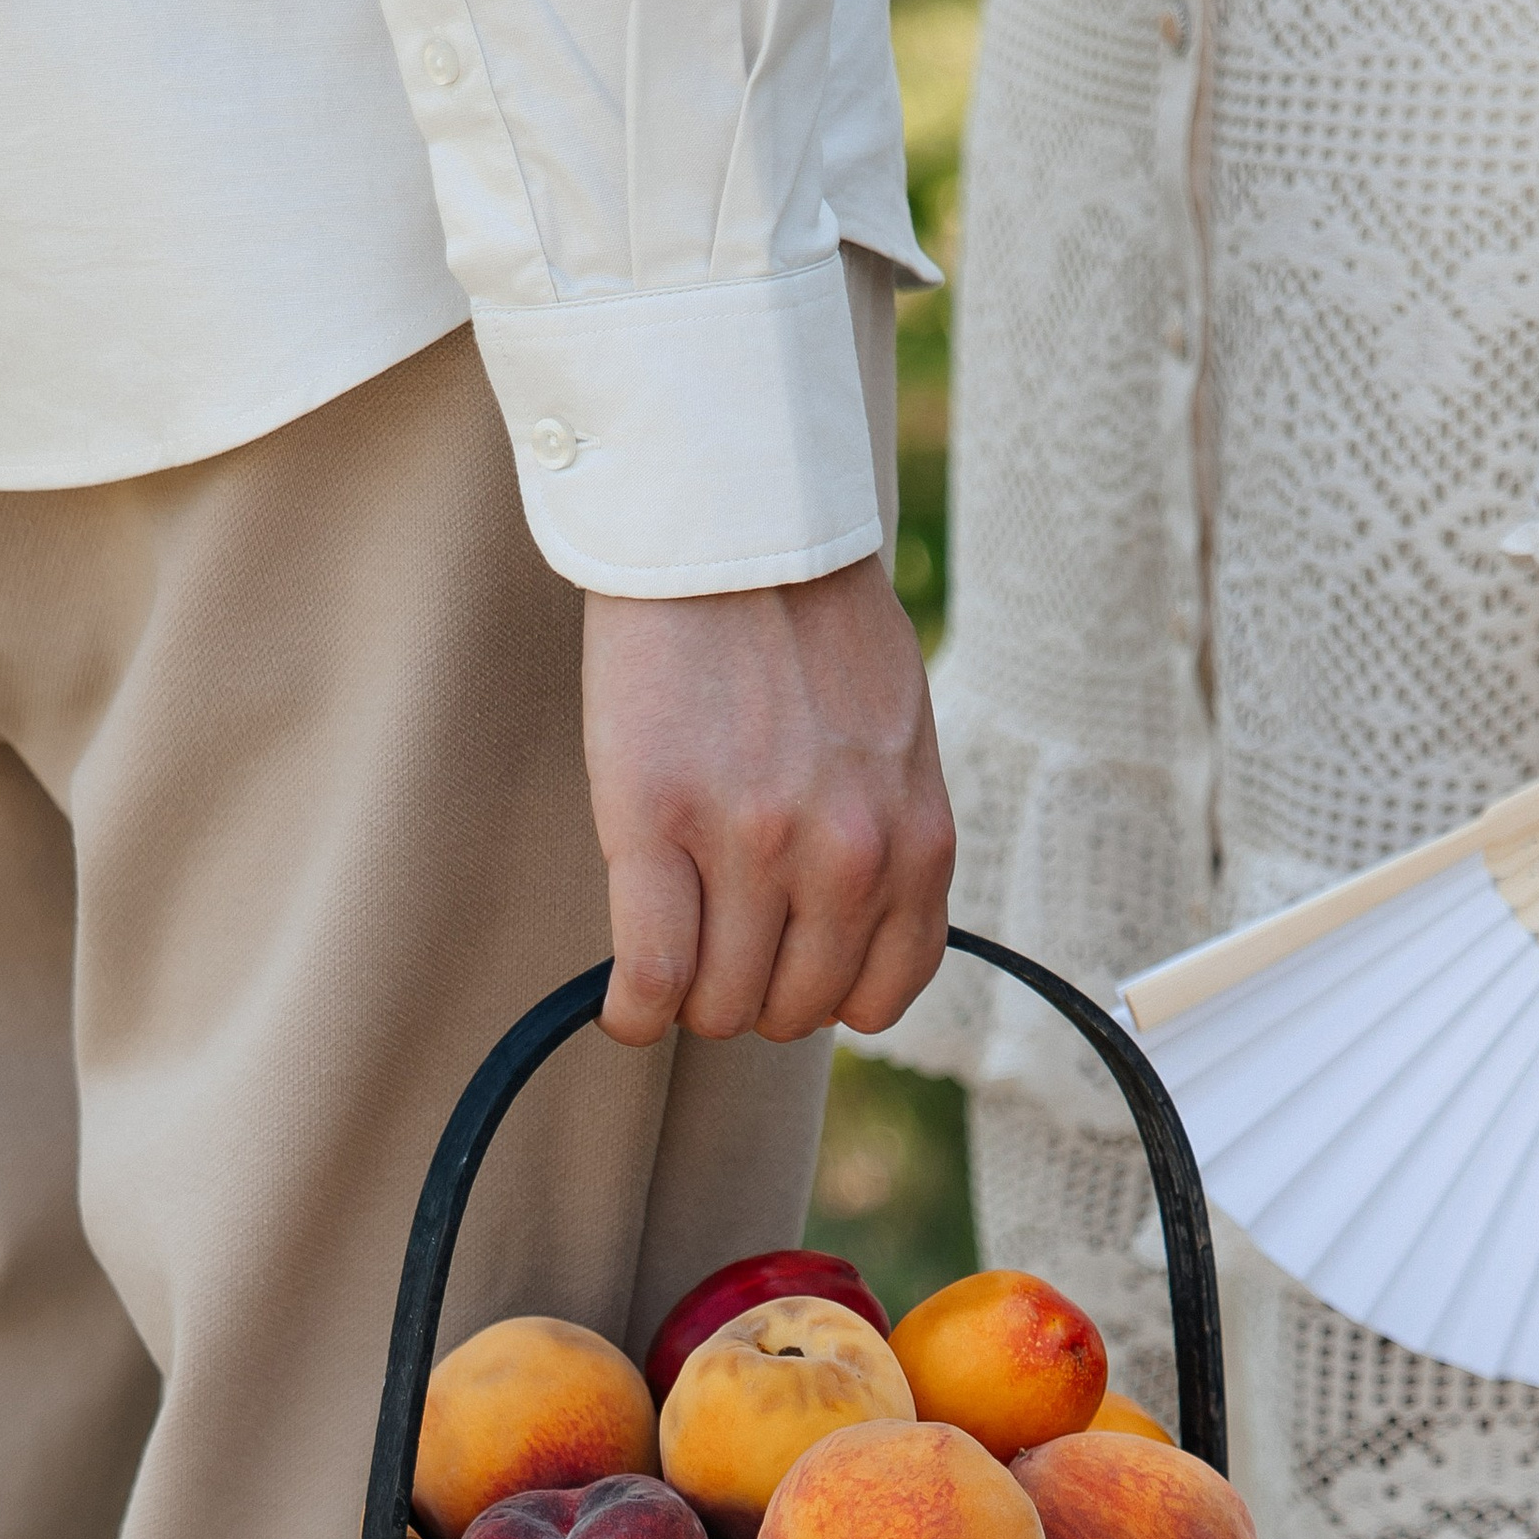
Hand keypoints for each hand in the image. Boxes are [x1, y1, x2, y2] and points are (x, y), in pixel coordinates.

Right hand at [582, 556, 954, 1046]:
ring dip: (690, 998)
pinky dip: (633, 1011)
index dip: (822, 996)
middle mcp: (846, 859)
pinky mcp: (659, 825)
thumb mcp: (896, 745)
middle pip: (790, 1010)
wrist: (730, 527)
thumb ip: (889, 841)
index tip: (784, 968)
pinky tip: (624, 1007)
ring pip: (720, 1005)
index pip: (879, 996)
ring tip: (671, 953)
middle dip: (751, 993)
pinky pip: (652, 976)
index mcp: (914, 842)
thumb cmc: (810, 624)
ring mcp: (752, 847)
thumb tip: (851, 933)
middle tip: (717, 945)